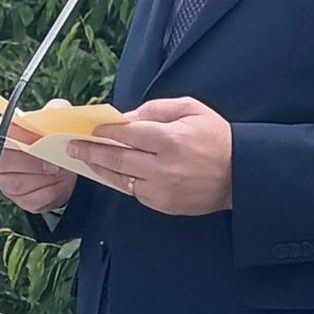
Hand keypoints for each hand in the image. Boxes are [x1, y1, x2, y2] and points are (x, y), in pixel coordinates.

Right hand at [0, 98, 77, 213]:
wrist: (63, 167)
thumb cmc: (51, 139)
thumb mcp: (55, 119)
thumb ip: (56, 111)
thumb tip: (57, 111)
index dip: (19, 136)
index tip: (39, 140)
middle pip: (4, 161)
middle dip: (32, 162)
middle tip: (54, 162)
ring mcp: (4, 180)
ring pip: (17, 183)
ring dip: (42, 178)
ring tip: (58, 170)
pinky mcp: (18, 199)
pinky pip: (31, 199)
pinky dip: (49, 192)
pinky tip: (57, 183)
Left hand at [72, 96, 232, 215]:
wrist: (241, 173)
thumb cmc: (216, 137)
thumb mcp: (190, 109)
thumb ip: (155, 110)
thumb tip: (126, 117)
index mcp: (170, 140)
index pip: (126, 134)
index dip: (104, 131)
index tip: (89, 128)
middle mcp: (163, 167)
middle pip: (116, 158)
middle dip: (91, 151)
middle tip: (72, 146)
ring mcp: (162, 189)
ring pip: (120, 178)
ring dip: (99, 168)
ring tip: (83, 159)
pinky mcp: (164, 205)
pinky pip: (134, 191)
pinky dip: (121, 181)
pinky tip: (110, 172)